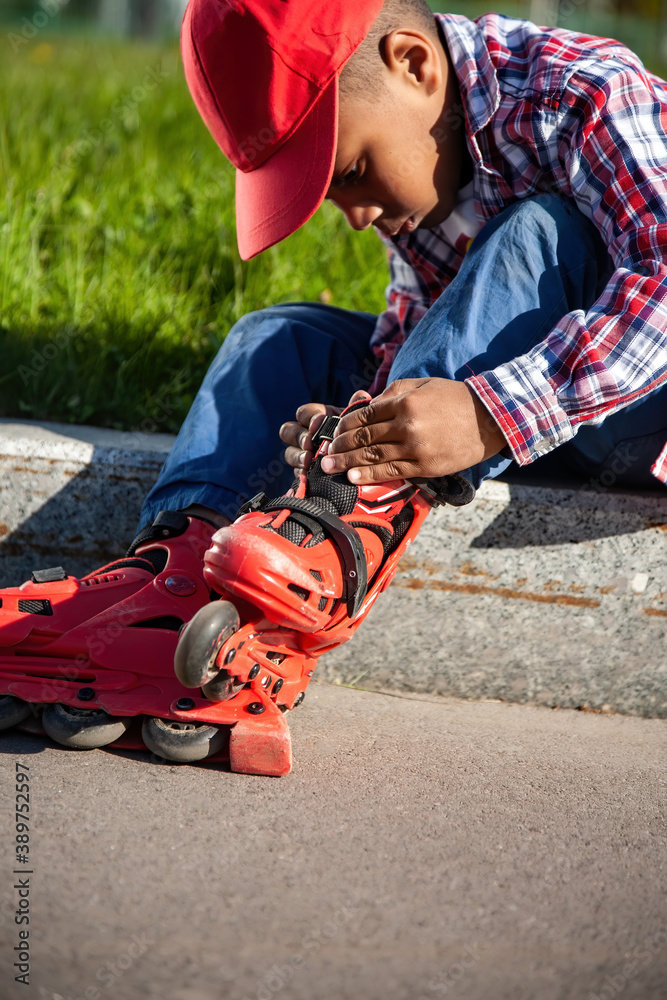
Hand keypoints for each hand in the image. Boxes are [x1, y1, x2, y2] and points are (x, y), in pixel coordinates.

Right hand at [279, 391, 372, 470]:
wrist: (359, 460)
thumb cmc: (356, 436)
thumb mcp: (358, 422)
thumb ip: (357, 409)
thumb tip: (361, 395)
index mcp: (316, 418)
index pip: (303, 413)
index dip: (309, 417)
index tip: (318, 424)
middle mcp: (305, 434)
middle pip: (288, 431)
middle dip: (298, 437)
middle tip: (310, 443)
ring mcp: (302, 454)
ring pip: (289, 452)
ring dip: (297, 455)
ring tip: (308, 460)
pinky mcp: (304, 472)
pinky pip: (296, 472)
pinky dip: (301, 472)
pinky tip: (308, 474)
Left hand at [320, 378, 506, 482]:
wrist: (489, 419)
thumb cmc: (453, 398)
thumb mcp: (422, 385)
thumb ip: (392, 394)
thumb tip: (366, 406)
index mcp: (404, 402)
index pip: (364, 415)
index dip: (344, 426)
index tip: (334, 433)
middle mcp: (407, 425)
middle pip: (364, 438)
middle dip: (340, 446)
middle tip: (325, 453)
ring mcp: (416, 448)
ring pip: (372, 457)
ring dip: (347, 463)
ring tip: (330, 467)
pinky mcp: (425, 466)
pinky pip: (391, 472)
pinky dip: (369, 476)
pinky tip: (353, 478)